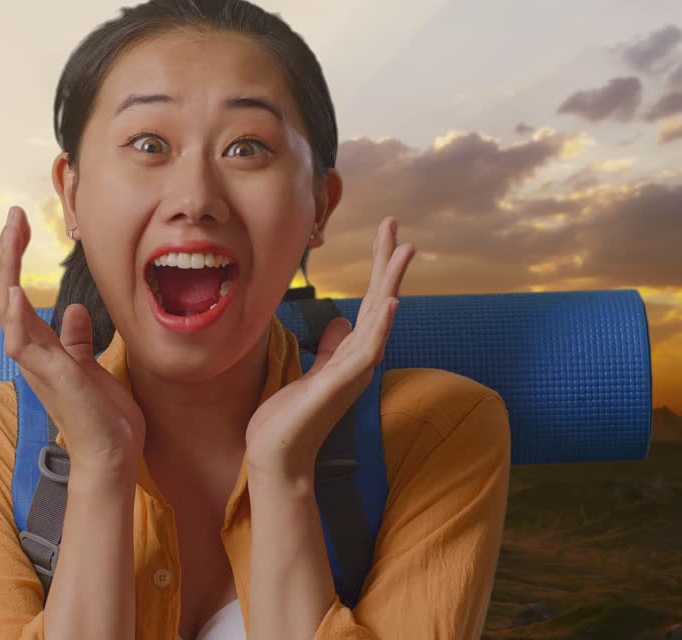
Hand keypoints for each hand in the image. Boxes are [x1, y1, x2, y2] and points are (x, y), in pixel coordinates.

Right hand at [0, 206, 145, 478]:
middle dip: (7, 253)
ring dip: (7, 269)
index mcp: (40, 347)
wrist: (113, 454)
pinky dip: (16, 315)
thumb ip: (77, 340)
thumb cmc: (103, 417)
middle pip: (4, 292)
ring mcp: (37, 364)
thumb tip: (72, 311)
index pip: (16, 293)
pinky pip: (22, 342)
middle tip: (13, 216)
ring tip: (11, 234)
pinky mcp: (51, 376)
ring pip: (6, 309)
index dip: (14, 258)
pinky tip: (16, 289)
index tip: (20, 224)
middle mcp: (31, 352)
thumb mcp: (90, 366)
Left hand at [245, 216, 413, 479]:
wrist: (277, 457)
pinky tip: (391, 303)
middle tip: (394, 224)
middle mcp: (359, 360)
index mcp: (349, 354)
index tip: (384, 234)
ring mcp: (354, 372)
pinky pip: (367, 350)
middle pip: (380, 300)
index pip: (369, 301)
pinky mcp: (342, 384)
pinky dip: (380, 326)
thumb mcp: (309, 373)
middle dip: (386, 262)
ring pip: (381, 318)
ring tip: (404, 250)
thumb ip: (329, 350)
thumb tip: (341, 324)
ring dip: (392, 283)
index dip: (377, 267)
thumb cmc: (288, 419)